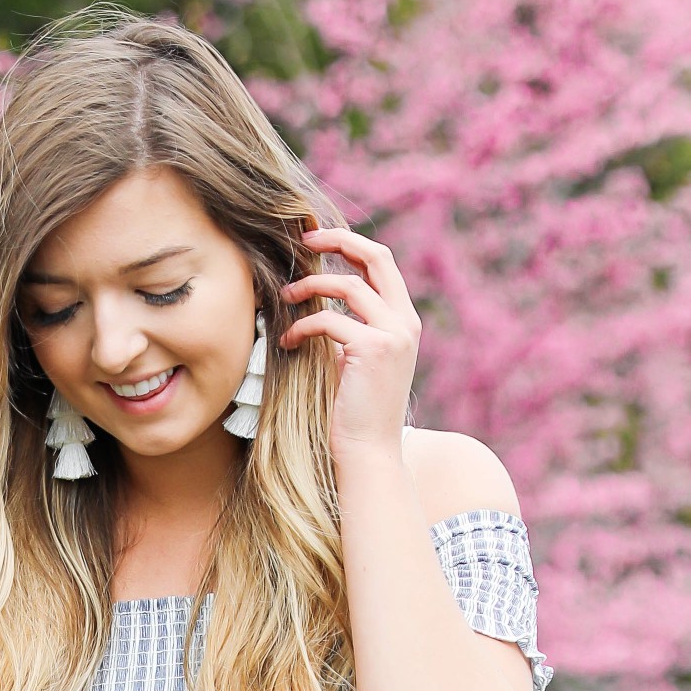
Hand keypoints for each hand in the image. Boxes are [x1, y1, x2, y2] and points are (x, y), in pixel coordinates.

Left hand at [279, 224, 420, 463]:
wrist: (369, 451)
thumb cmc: (356, 411)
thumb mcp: (358, 359)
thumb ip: (353, 326)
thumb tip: (321, 298)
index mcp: (405, 321)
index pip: (383, 263)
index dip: (351, 243)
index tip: (318, 240)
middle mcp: (405, 323)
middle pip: (377, 256)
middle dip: (338, 240)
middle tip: (304, 241)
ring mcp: (393, 335)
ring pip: (348, 286)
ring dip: (310, 287)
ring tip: (285, 298)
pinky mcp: (371, 350)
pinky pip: (328, 320)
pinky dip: (302, 326)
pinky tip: (288, 340)